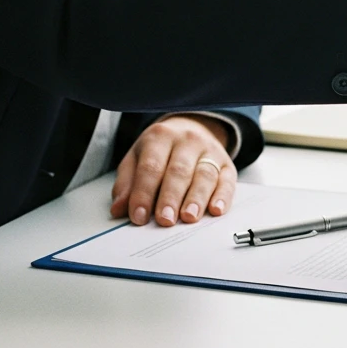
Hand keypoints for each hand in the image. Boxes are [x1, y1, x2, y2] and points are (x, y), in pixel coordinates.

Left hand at [110, 115, 236, 226]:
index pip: (151, 167)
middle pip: (179, 171)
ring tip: (189, 217)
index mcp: (160, 137)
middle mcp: (187, 141)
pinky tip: (216, 209)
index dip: (144, 193)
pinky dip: (223, 196)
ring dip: (197, 198)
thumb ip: (126, 184)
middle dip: (171, 197)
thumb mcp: (137, 158)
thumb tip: (119, 209)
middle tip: (164, 219)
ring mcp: (210, 151)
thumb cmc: (160, 150)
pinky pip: (227, 180)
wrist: (192, 128)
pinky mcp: (227, 164)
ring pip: (204, 175)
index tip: (139, 216)